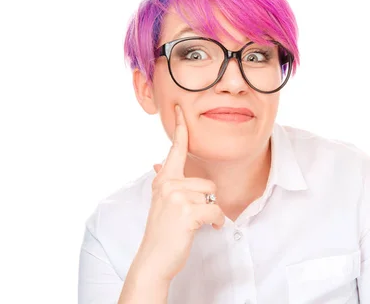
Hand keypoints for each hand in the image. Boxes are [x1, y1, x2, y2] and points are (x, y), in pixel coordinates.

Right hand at [134, 105, 225, 282]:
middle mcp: (167, 184)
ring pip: (211, 196)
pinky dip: (217, 222)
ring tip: (197, 224)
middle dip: (206, 202)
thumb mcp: (160, 202)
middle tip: (192, 218)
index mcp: (163, 180)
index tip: (180, 109)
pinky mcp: (187, 212)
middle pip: (206, 182)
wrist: (153, 259)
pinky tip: (209, 228)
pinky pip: (215, 210)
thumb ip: (164, 180)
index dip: (180, 129)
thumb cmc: (162, 232)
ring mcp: (176, 197)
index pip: (174, 149)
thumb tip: (159, 162)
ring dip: (211, 213)